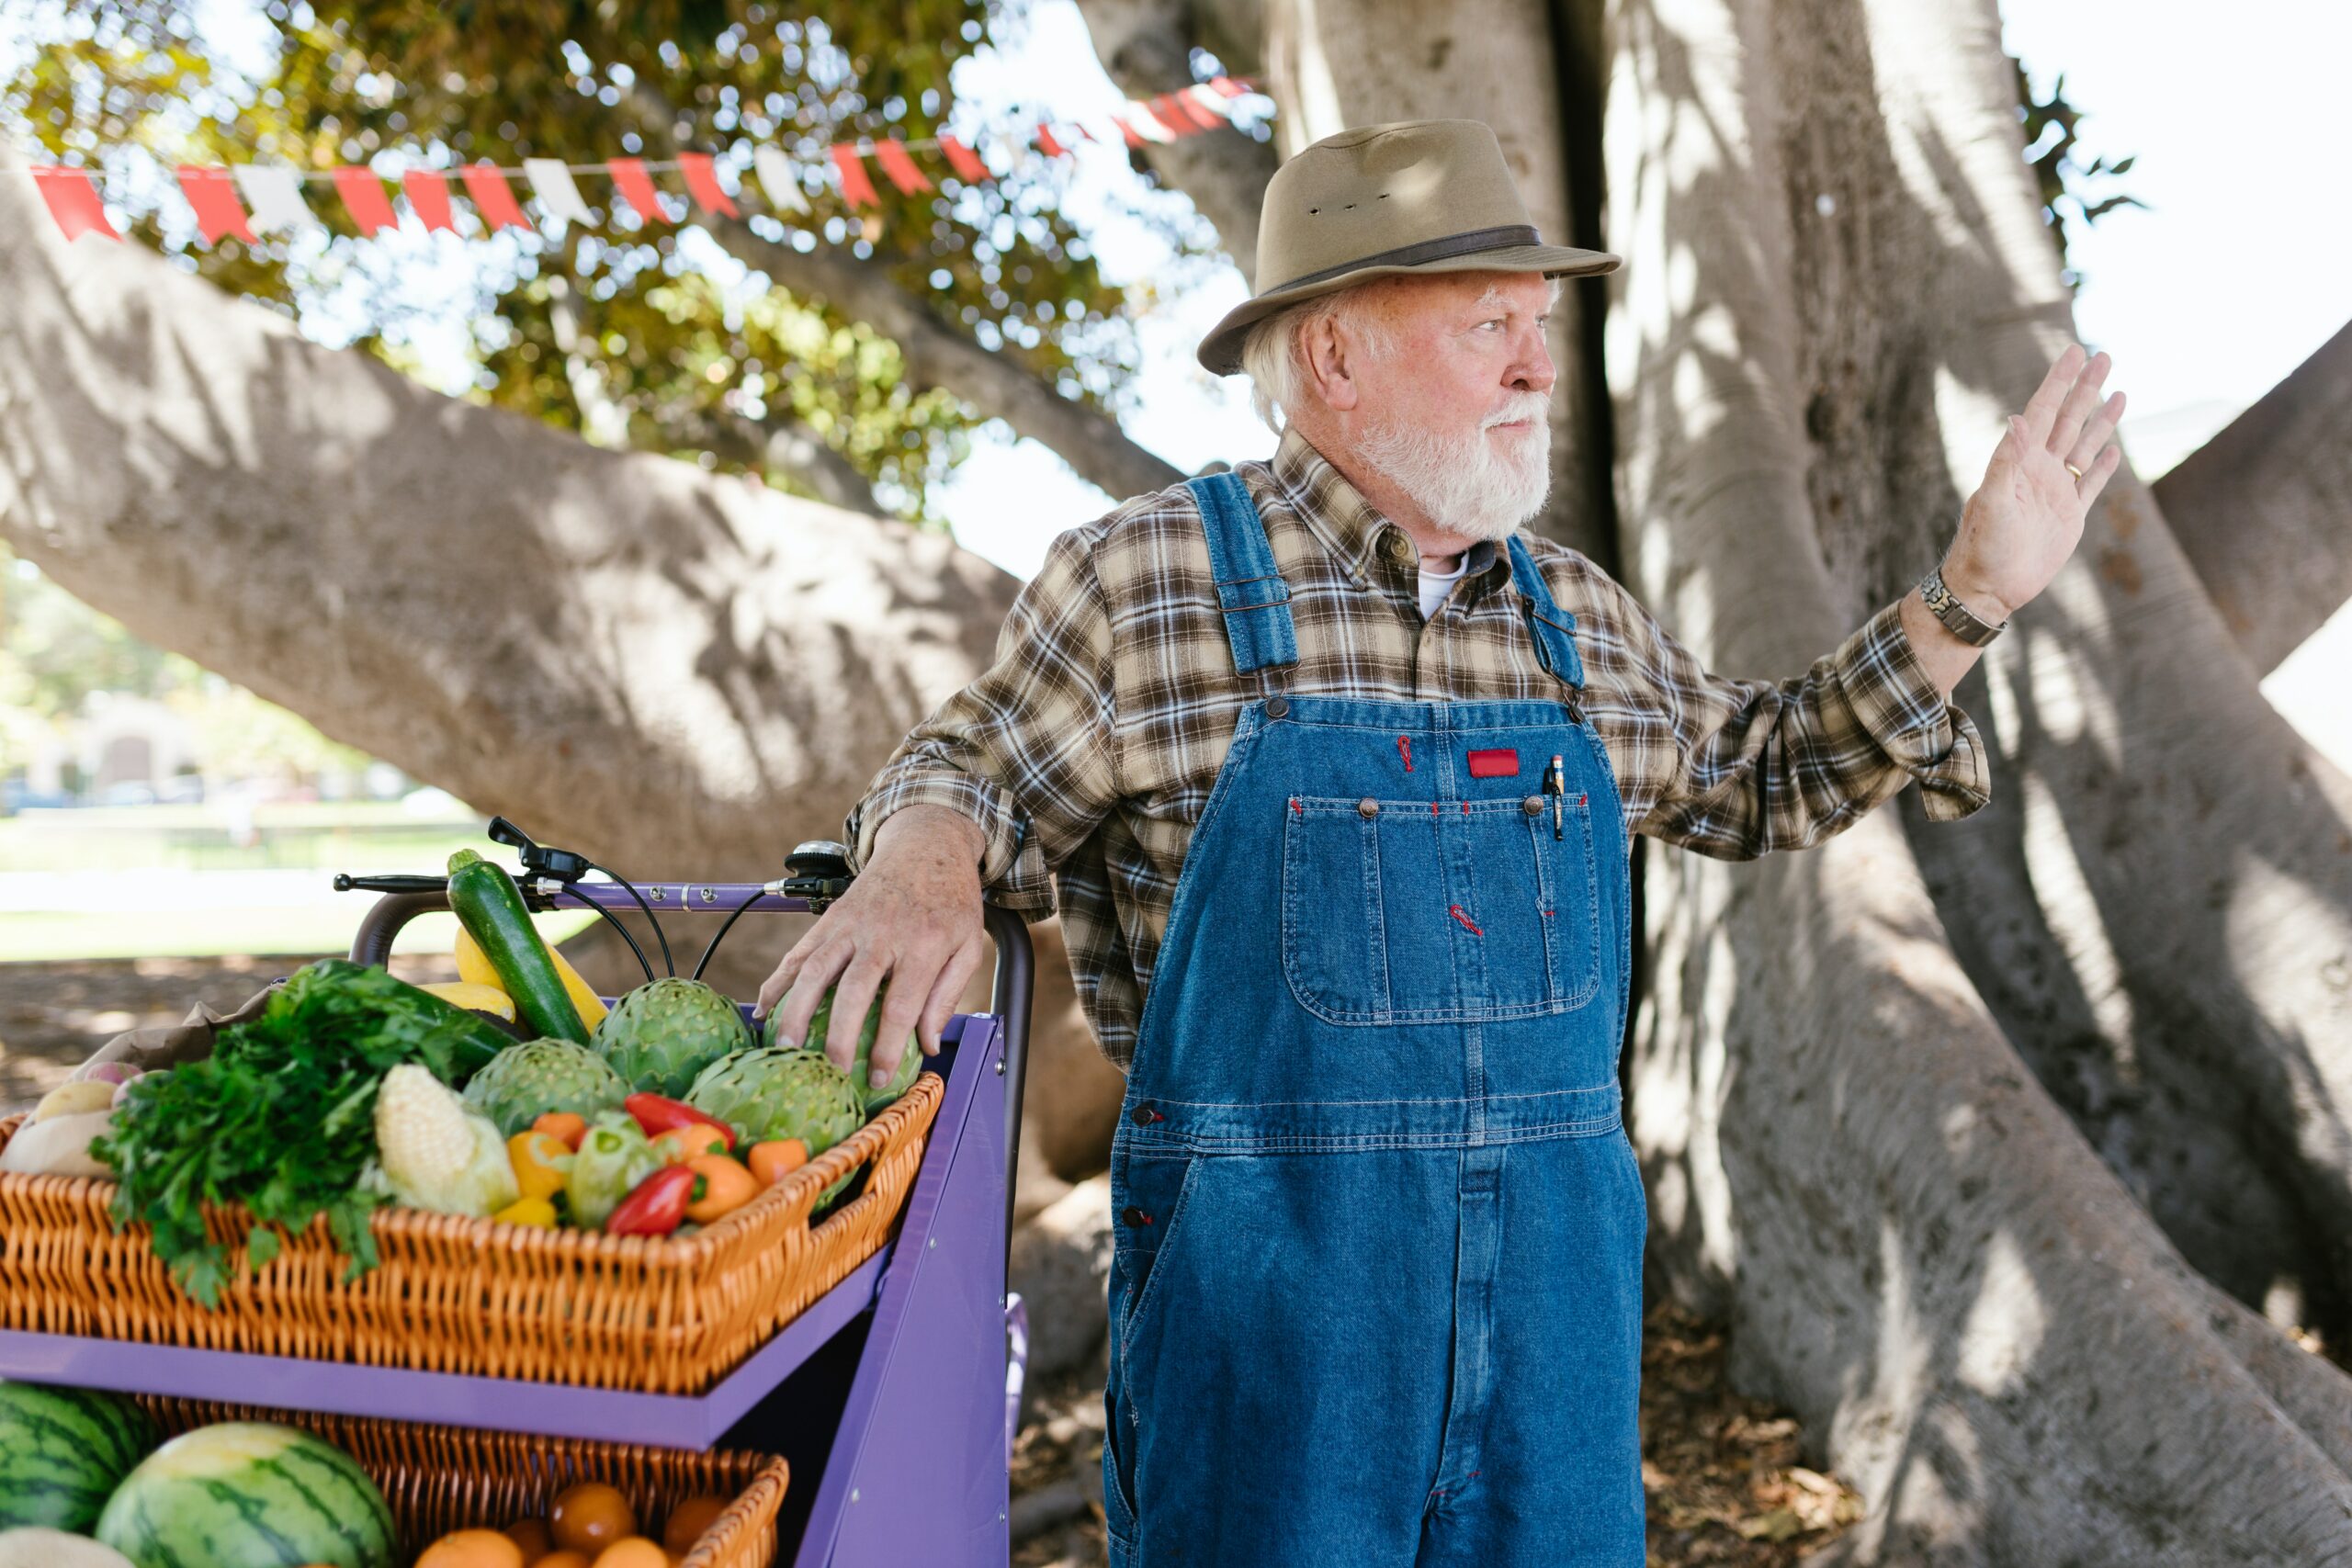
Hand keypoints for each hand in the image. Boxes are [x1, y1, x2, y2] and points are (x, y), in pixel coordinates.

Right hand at [752, 804, 989, 1092]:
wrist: (925, 845)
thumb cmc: (951, 901)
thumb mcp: (969, 945)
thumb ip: (948, 995)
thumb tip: (928, 1044)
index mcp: (923, 944)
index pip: (900, 1005)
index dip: (888, 1046)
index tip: (879, 1077)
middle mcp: (882, 934)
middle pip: (853, 991)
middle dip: (839, 1037)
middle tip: (832, 1072)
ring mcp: (850, 925)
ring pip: (815, 970)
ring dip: (797, 1011)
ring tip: (788, 1049)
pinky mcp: (829, 919)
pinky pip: (797, 954)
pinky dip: (777, 982)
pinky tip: (764, 1011)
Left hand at [1942, 343, 2126, 620]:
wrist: (1988, 588)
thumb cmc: (1983, 547)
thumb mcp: (1991, 501)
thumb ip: (2006, 460)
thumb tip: (2017, 419)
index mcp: (2019, 461)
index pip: (2043, 411)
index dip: (2059, 381)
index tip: (2075, 351)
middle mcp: (2038, 470)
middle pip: (2068, 419)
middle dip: (2085, 387)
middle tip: (2104, 355)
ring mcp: (2055, 491)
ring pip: (2084, 445)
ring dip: (2101, 419)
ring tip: (2119, 390)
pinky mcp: (2070, 516)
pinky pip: (2091, 483)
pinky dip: (2103, 464)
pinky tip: (2113, 447)